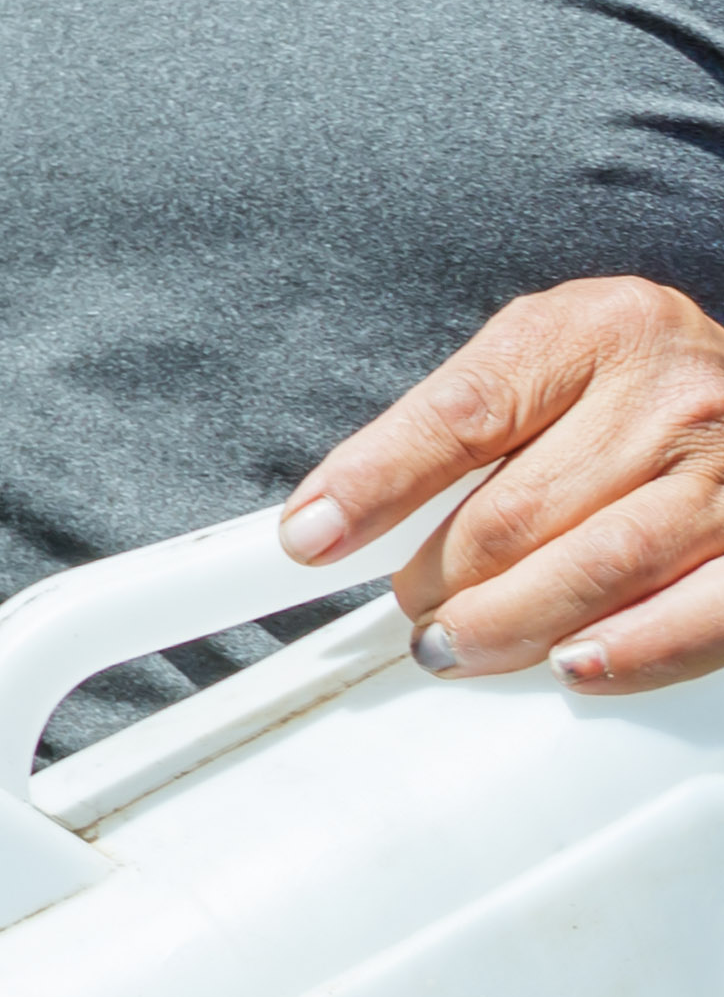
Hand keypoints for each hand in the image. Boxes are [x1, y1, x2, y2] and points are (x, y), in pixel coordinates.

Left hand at [281, 279, 723, 693]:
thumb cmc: (633, 378)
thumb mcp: (544, 358)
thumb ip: (455, 425)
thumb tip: (339, 516)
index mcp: (592, 332)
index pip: (460, 416)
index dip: (375, 483)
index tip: (311, 537)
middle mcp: (669, 396)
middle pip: (520, 510)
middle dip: (438, 576)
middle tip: (408, 605)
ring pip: (596, 569)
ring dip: (507, 625)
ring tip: (455, 645)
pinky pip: (698, 618)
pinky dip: (627, 654)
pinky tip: (572, 664)